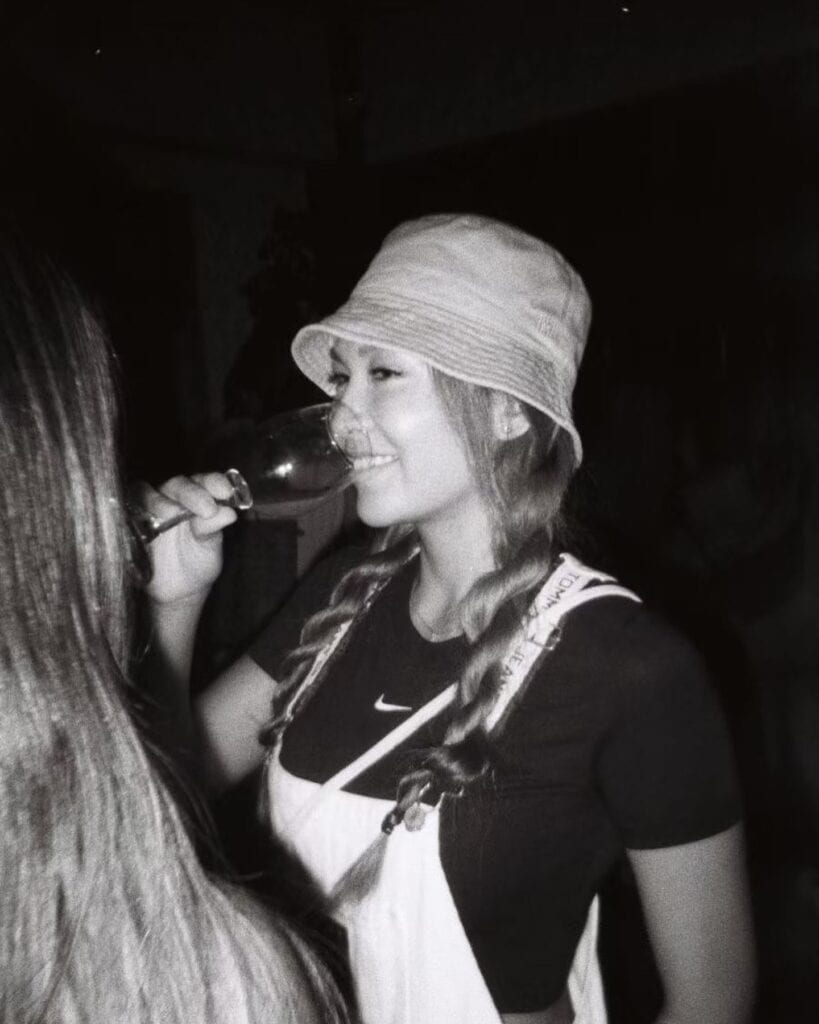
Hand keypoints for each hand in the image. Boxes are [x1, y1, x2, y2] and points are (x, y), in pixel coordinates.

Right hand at [135, 472, 237, 606]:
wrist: (179, 589)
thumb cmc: (198, 561)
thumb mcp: (209, 546)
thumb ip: (212, 528)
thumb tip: (228, 512)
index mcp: (199, 498)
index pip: (205, 481)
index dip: (213, 482)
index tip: (224, 491)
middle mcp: (173, 497)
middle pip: (177, 484)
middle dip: (192, 494)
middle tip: (207, 509)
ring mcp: (149, 508)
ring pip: (146, 492)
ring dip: (158, 500)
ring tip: (171, 513)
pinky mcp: (129, 522)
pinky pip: (124, 510)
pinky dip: (131, 511)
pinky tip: (142, 520)